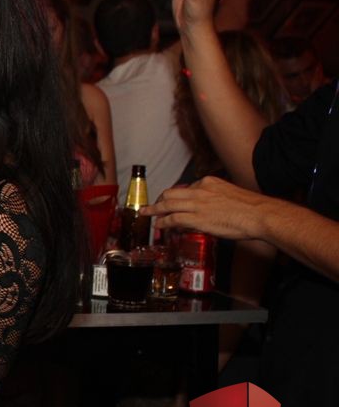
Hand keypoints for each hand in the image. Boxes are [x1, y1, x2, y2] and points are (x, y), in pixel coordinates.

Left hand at [141, 177, 265, 240]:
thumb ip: (215, 198)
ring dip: (155, 210)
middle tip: (153, 206)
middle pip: (171, 193)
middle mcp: (200, 190)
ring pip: (168, 204)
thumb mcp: (230, 195)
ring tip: (146, 214)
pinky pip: (173, 218)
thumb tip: (207, 209)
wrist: (260, 215)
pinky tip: (159, 225)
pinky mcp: (197, 217)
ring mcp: (197, 204)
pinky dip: (163, 221)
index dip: (177, 198)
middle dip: (160, 200)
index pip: (186, 188)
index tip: (173, 203)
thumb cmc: (251, 208)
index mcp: (209, 182)